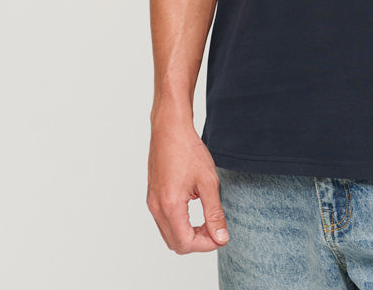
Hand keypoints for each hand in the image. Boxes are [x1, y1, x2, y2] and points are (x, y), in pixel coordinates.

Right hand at [146, 118, 229, 253]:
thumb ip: (214, 212)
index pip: (185, 243)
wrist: (170, 129)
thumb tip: (221, 238)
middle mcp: (156, 208)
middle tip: (216, 228)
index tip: (221, 234)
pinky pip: (164, 222)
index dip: (206, 244)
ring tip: (207, 220)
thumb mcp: (208, 181)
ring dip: (188, 234)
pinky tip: (194, 209)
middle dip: (198, 242)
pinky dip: (180, 224)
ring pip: (169, 235)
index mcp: (170, 206)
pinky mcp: (152, 197)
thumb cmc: (188, 150)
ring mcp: (152, 203)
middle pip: (176, 244)